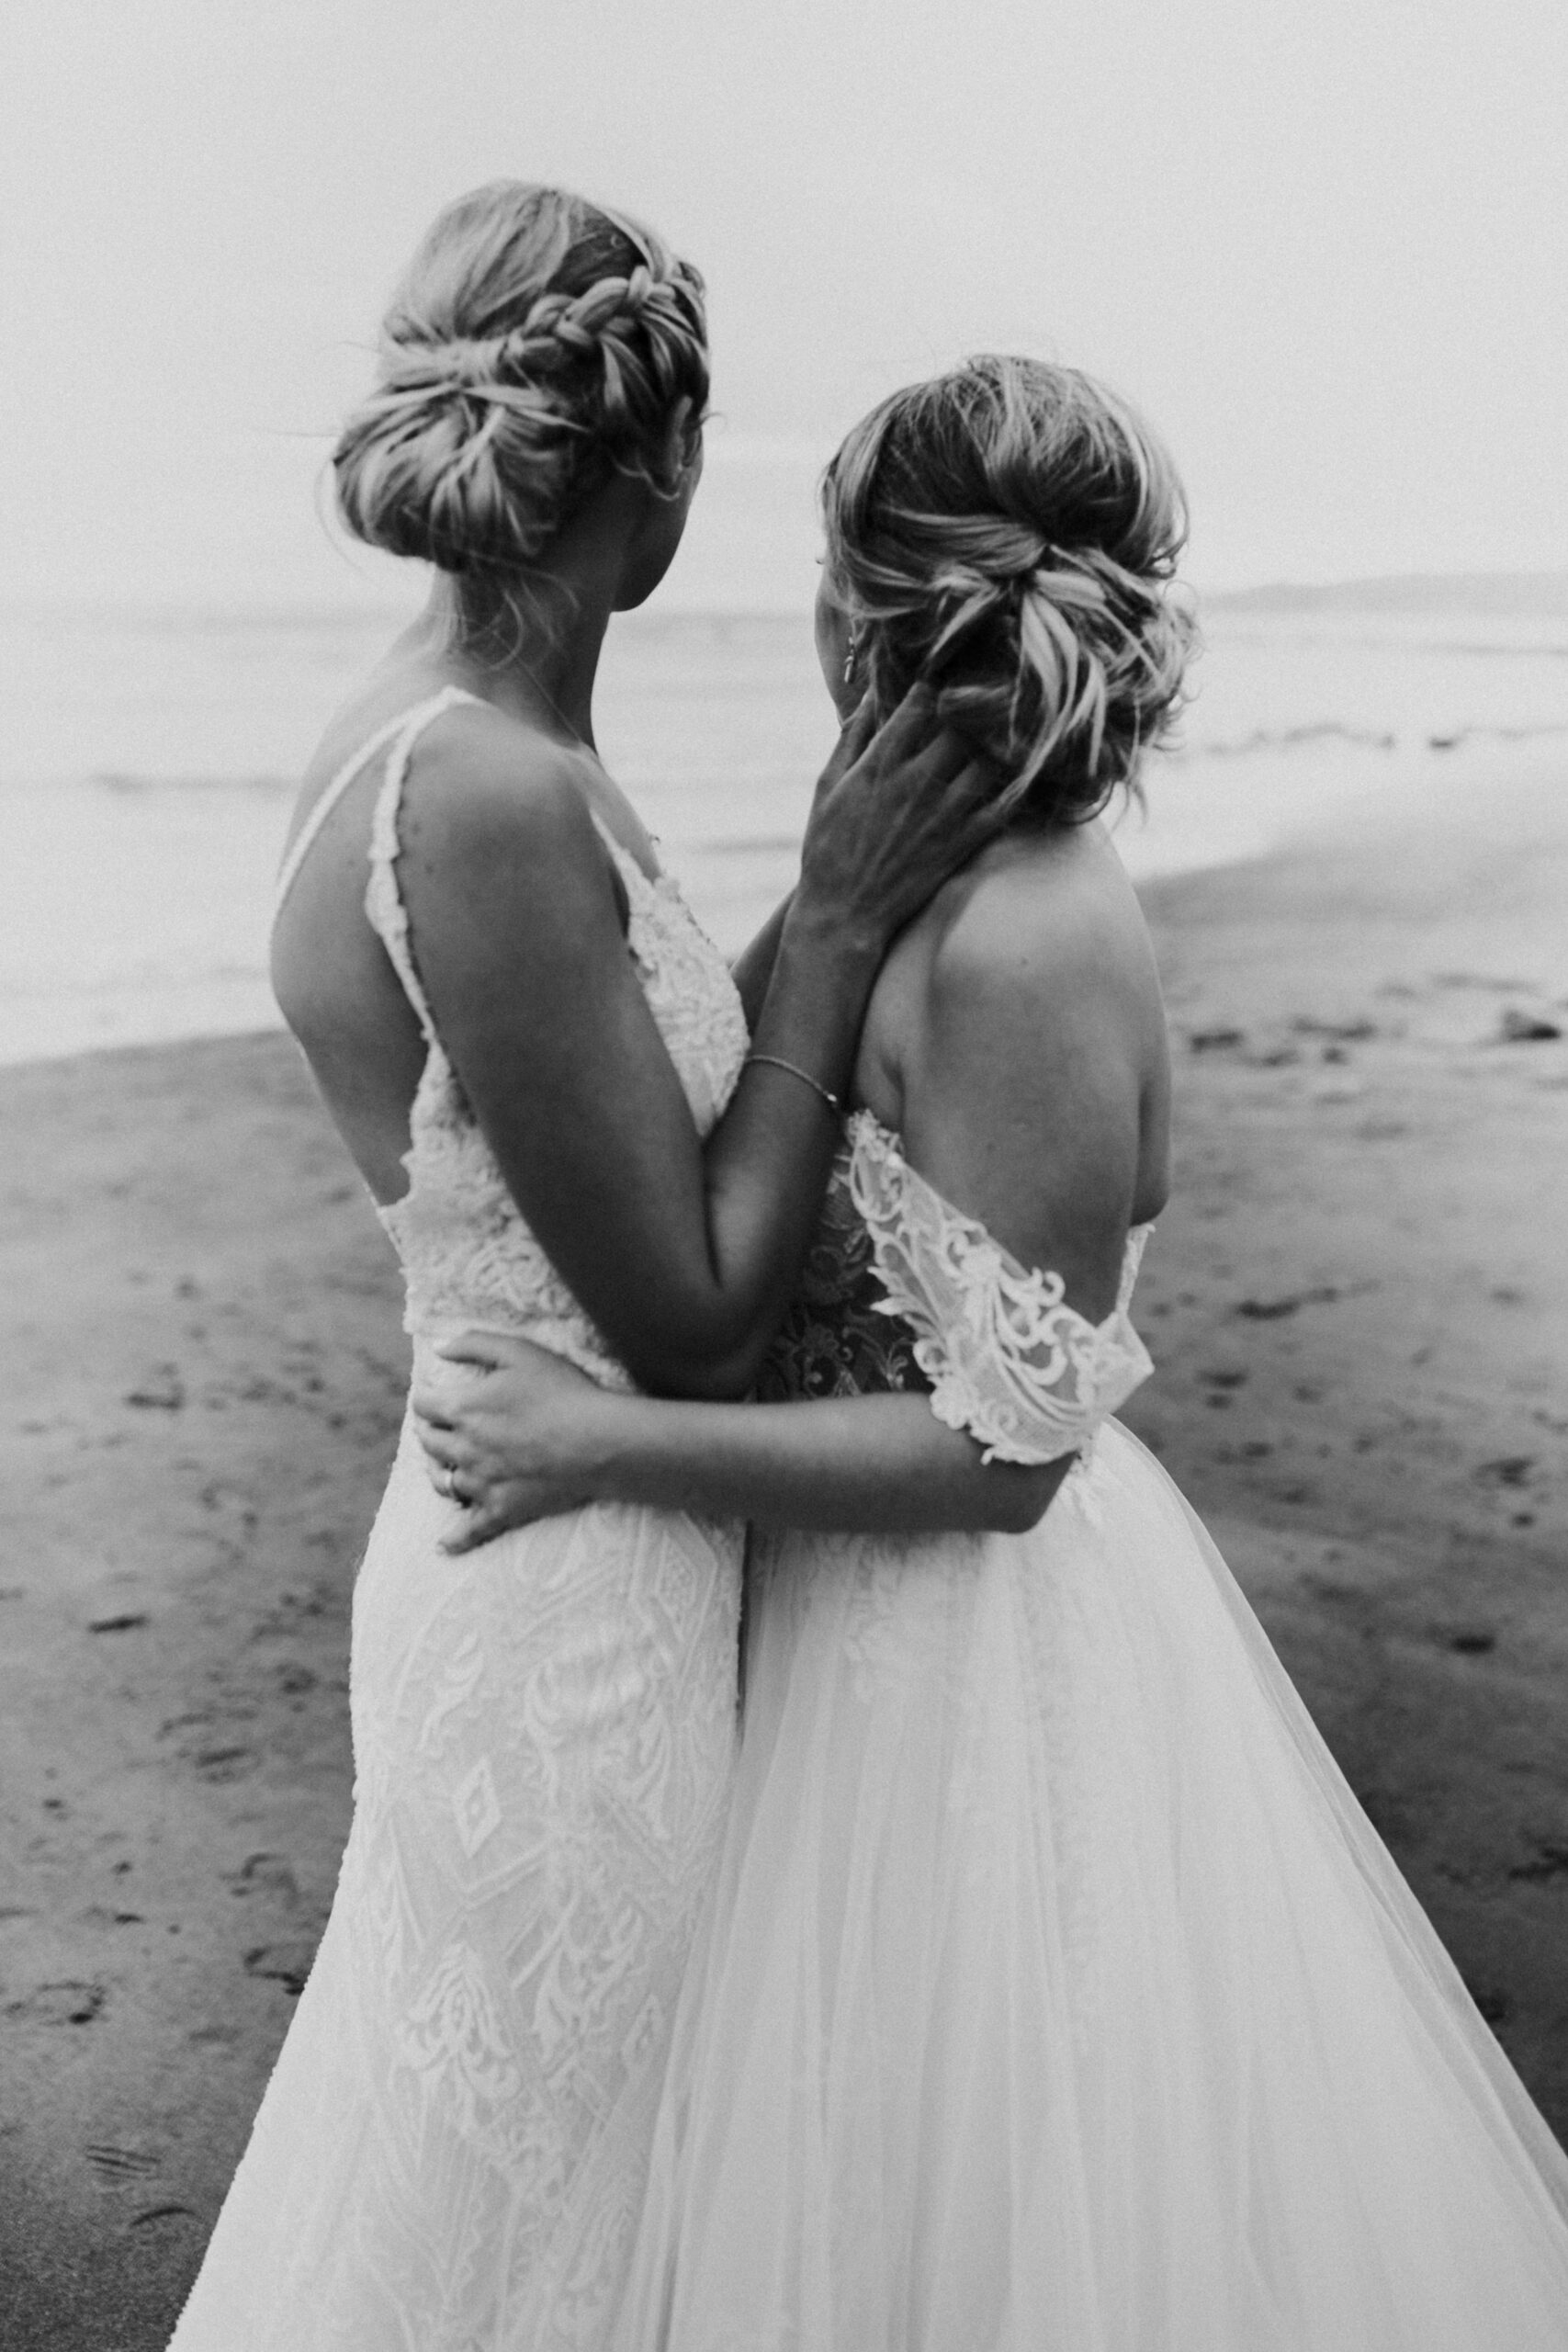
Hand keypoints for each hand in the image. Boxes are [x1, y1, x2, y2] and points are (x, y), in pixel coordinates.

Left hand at [411, 1332, 616, 1554]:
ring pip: (443, 1482)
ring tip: (443, 1466)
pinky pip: (471, 1530)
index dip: (425, 1397)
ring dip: (438, 1471)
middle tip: (438, 1427)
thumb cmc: (562, 1391)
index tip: (431, 1394)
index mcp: (463, 1409)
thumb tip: (438, 1348)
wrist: (597, 1442)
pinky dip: (455, 1539)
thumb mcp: (519, 1352)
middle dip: (429, 1431)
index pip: (424, 1404)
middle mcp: (463, 1449)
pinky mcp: (502, 1510)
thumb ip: (474, 1344)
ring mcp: (481, 1484)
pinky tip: (444, 1545)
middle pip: (429, 1443)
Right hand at [797, 686, 1004, 949]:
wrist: (845, 913)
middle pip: (964, 723)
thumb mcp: (828, 786)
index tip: (945, 670)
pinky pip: (1004, 803)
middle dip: (975, 702)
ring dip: (998, 738)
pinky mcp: (963, 842)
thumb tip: (870, 693)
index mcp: (882, 763)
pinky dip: (1016, 782)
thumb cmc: (828, 848)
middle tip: (985, 688)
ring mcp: (946, 813)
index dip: (937, 679)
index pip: (921, 702)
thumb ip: (852, 737)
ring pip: (990, 757)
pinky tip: (1020, 767)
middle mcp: (918, 782)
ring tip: (1004, 724)